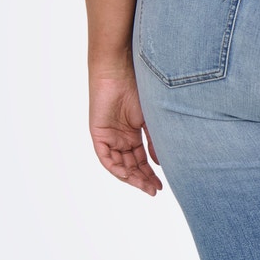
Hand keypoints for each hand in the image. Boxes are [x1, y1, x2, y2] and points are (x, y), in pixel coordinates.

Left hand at [89, 66, 162, 195]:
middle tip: (155, 190)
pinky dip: (116, 168)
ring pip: (118, 165)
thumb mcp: (150, 120)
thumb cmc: (137, 87)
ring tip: (145, 186)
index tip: (161, 185)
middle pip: (131, 165)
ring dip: (131, 177)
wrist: (120, 70)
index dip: (150, 173)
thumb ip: (154, 141)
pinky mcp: (98, 134)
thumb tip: (160, 163)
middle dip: (142, 179)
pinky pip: (105, 158)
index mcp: (132, 134)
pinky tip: (128, 175)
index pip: (141, 160)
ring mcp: (109, 137)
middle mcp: (120, 138)